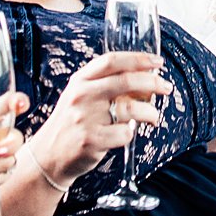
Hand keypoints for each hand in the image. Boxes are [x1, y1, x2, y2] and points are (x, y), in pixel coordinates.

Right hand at [36, 51, 164, 185]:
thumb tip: (145, 81)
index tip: (158, 62)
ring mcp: (85, 118)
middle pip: (126, 81)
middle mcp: (81, 96)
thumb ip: (104, 86)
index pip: (112, 61)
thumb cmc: (71, 124)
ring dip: (150, 112)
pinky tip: (128, 133)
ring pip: (131, 109)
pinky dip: (132, 133)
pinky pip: (125, 133)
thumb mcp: (79, 97)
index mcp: (80, 81)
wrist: (48, 156)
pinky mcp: (91, 140)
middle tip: (166, 87)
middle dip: (153, 82)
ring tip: (154, 117)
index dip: (139, 59)